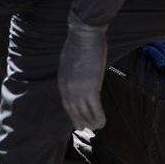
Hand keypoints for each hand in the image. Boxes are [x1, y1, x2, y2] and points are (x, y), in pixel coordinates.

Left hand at [58, 15, 107, 130]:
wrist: (84, 35)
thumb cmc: (79, 43)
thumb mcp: (70, 61)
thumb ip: (72, 72)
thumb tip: (78, 75)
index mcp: (61, 81)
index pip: (66, 102)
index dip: (72, 112)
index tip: (76, 118)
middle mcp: (67, 89)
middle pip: (73, 110)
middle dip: (79, 120)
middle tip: (85, 128)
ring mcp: (78, 90)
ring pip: (84, 112)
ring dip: (91, 122)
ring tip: (96, 128)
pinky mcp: (91, 88)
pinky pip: (95, 109)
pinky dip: (99, 117)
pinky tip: (103, 123)